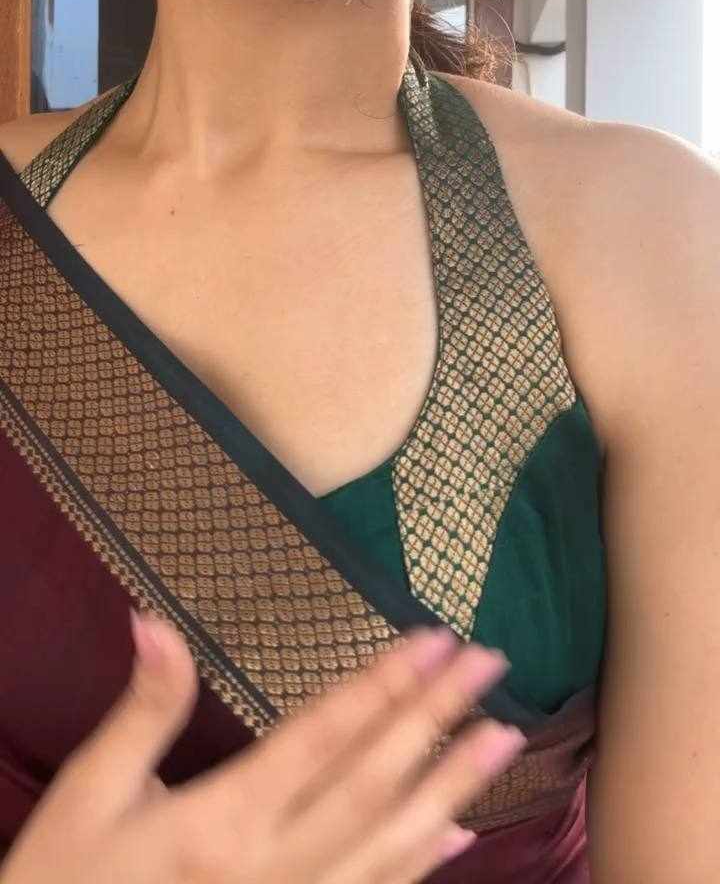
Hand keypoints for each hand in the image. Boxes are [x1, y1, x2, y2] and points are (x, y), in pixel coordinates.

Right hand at [2, 612, 525, 883]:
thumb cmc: (65, 883)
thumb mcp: (90, 795)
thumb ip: (142, 712)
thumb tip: (155, 621)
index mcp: (223, 822)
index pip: (323, 739)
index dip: (383, 686)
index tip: (434, 640)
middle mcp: (274, 869)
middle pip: (372, 782)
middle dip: (436, 719)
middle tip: (491, 665)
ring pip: (390, 844)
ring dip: (452, 787)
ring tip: (504, 737)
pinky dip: (423, 865)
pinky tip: (463, 835)